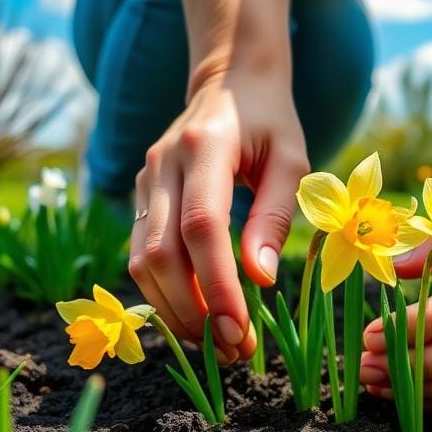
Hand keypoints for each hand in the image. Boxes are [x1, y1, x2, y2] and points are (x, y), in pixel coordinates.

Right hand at [129, 70, 309, 361]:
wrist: (227, 82)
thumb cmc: (270, 122)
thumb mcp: (291, 160)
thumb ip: (274, 215)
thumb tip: (260, 280)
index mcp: (205, 147)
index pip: (201, 226)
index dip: (217, 284)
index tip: (239, 330)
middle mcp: (162, 163)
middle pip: (160, 253)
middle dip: (194, 310)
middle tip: (232, 349)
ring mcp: (144, 180)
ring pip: (140, 261)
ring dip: (175, 310)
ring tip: (216, 342)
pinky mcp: (139, 196)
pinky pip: (139, 255)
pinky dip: (164, 293)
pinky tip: (196, 314)